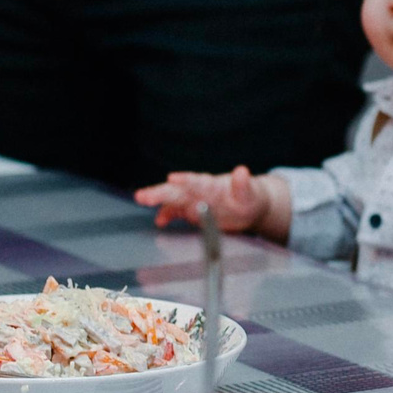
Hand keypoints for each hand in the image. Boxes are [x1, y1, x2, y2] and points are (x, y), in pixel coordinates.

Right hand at [134, 167, 284, 235]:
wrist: (248, 206)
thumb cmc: (249, 197)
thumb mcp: (251, 193)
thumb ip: (243, 184)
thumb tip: (242, 171)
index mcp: (212, 184)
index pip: (196, 181)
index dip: (185, 181)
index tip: (173, 179)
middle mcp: (199, 191)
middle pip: (177, 190)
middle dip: (160, 192)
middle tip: (143, 195)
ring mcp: (193, 200)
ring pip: (172, 198)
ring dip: (157, 199)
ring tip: (141, 198)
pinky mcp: (190, 211)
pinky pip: (175, 212)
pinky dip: (166, 215)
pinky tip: (159, 221)